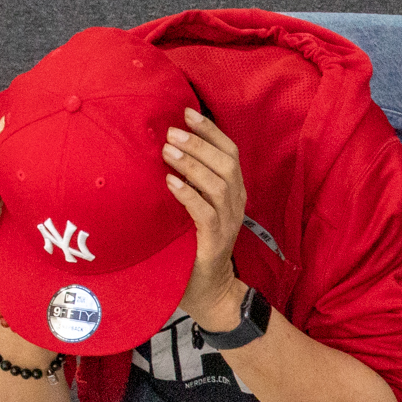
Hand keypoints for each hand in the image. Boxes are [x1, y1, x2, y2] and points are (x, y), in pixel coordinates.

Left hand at [164, 108, 249, 329]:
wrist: (208, 289)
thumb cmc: (194, 244)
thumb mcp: (195, 206)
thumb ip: (189, 180)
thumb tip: (164, 148)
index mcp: (234, 191)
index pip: (230, 153)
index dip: (211, 131)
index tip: (187, 112)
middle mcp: (236, 204)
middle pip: (226, 164)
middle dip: (199, 144)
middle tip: (172, 133)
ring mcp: (229, 223)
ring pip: (218, 185)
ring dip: (192, 165)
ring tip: (168, 152)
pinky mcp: (216, 241)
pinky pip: (206, 212)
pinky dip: (189, 194)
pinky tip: (171, 183)